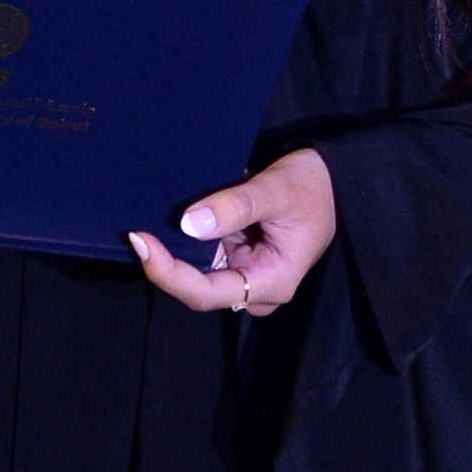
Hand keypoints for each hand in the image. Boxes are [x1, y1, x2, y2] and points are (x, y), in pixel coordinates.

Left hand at [128, 148, 337, 316]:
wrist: (333, 179)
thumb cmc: (313, 185)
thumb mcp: (276, 190)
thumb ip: (235, 207)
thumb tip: (188, 223)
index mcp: (272, 282)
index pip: (206, 293)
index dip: (168, 274)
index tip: (140, 241)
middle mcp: (256, 287)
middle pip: (197, 287)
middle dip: (166, 259)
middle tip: (137, 225)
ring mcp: (247, 274)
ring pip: (197, 271)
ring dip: (175, 248)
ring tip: (153, 216)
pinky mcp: (239, 259)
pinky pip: (204, 255)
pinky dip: (186, 238)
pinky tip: (167, 218)